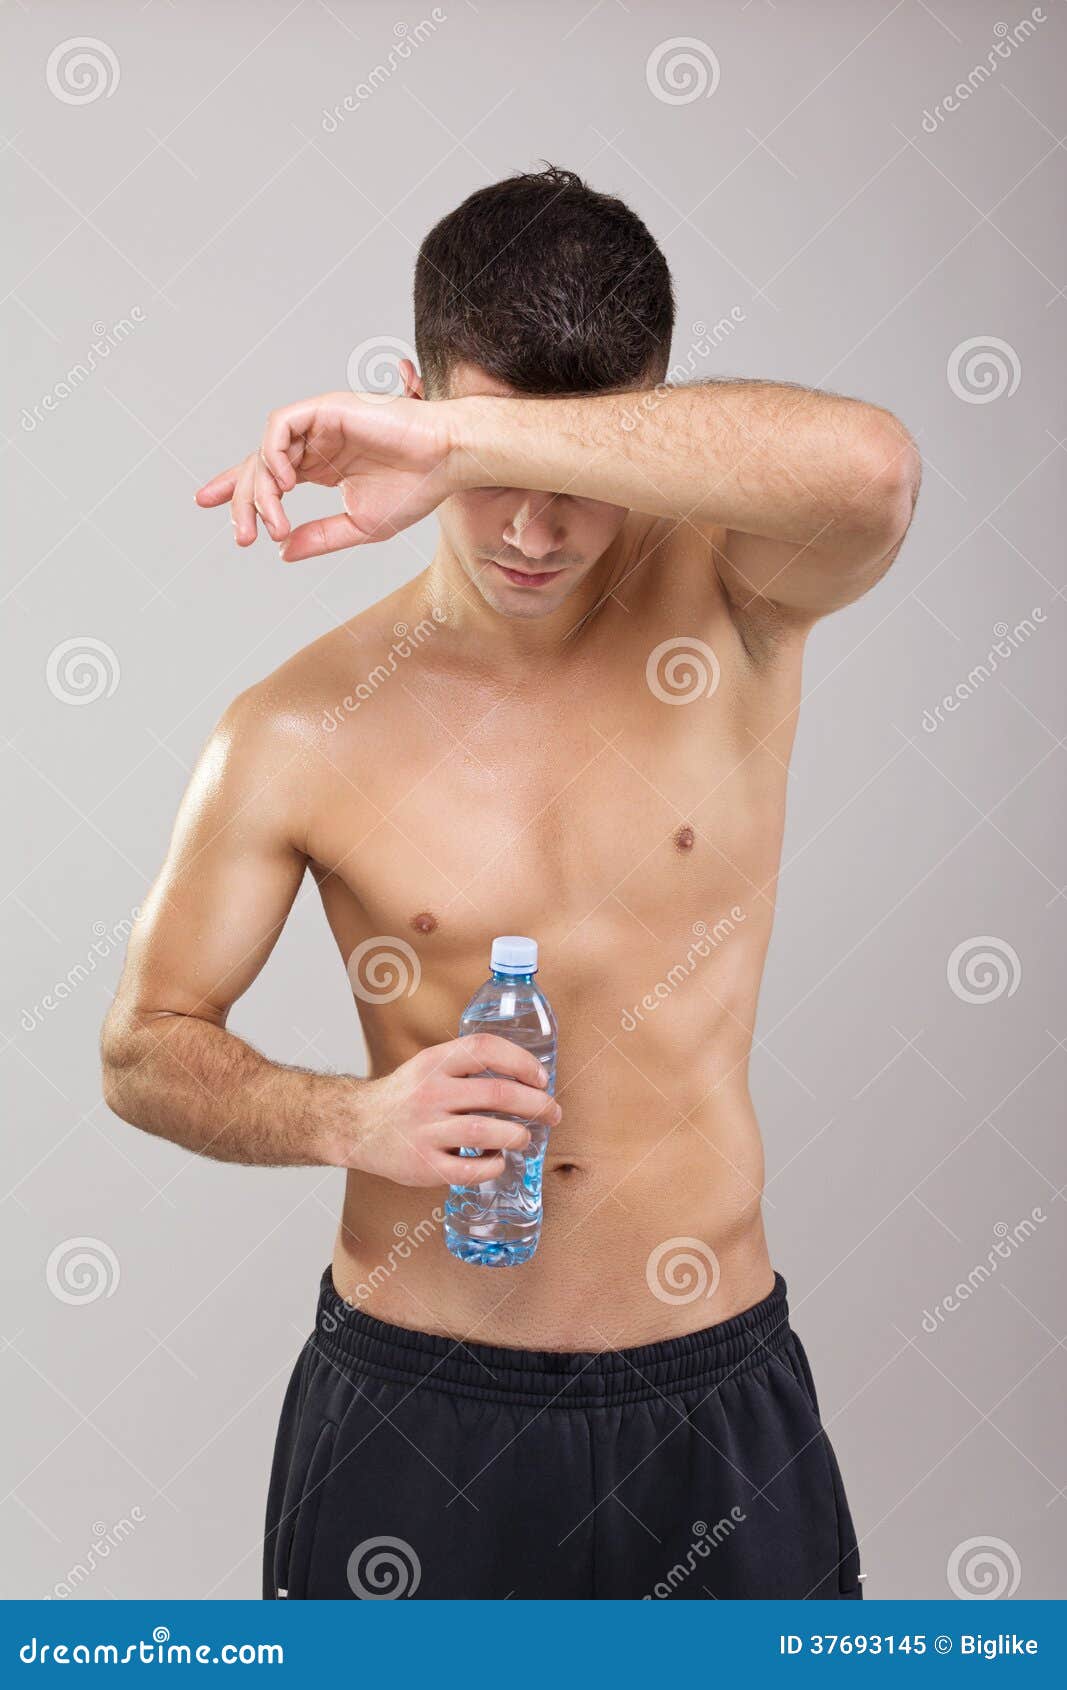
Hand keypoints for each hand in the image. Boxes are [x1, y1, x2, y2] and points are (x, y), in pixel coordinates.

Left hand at [195, 391, 459, 560]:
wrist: (447, 461)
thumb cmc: (415, 490)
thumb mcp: (359, 525)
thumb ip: (318, 537)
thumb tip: (280, 551)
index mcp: (322, 467)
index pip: (268, 475)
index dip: (236, 488)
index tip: (205, 503)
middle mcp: (315, 443)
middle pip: (258, 467)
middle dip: (243, 502)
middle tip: (243, 536)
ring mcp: (318, 424)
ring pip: (265, 451)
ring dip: (261, 490)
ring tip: (273, 522)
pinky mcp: (325, 408)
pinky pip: (280, 427)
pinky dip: (272, 453)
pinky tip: (285, 483)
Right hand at [347, 1034, 560, 1187]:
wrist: (356, 1126)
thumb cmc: (404, 1096)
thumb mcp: (428, 1065)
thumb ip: (467, 1065)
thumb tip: (525, 1075)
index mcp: (434, 1063)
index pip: (485, 1048)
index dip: (521, 1061)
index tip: (541, 1077)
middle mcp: (430, 1093)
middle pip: (497, 1094)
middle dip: (535, 1104)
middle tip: (552, 1113)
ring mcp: (425, 1131)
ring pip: (486, 1132)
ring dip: (516, 1136)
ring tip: (524, 1138)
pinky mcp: (423, 1166)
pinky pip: (470, 1170)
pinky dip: (492, 1166)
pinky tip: (496, 1160)